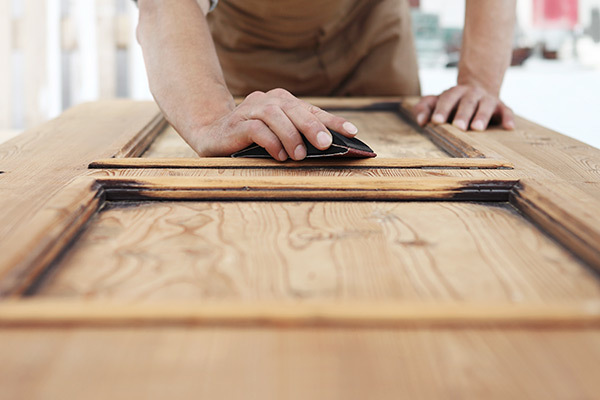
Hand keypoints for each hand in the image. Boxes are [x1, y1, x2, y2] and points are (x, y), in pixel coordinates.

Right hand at [186, 88, 358, 159]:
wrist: (211, 136)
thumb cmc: (252, 139)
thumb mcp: (278, 137)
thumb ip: (299, 138)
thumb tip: (329, 149)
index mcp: (282, 102)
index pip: (312, 109)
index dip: (333, 120)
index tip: (353, 132)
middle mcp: (267, 100)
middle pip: (294, 109)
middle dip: (312, 126)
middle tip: (325, 144)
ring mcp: (250, 110)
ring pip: (274, 115)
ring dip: (290, 135)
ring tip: (299, 156)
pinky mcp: (236, 124)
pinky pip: (255, 128)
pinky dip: (270, 142)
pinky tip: (279, 156)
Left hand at [413, 85, 514, 131]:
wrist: (478, 88)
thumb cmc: (452, 102)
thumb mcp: (437, 102)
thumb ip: (424, 108)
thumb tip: (420, 121)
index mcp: (454, 92)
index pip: (447, 99)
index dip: (442, 109)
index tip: (436, 121)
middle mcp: (472, 94)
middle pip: (467, 103)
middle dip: (462, 114)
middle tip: (458, 127)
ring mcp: (487, 99)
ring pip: (485, 106)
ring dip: (482, 116)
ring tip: (477, 128)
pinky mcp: (501, 106)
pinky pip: (506, 111)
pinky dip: (508, 118)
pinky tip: (509, 127)